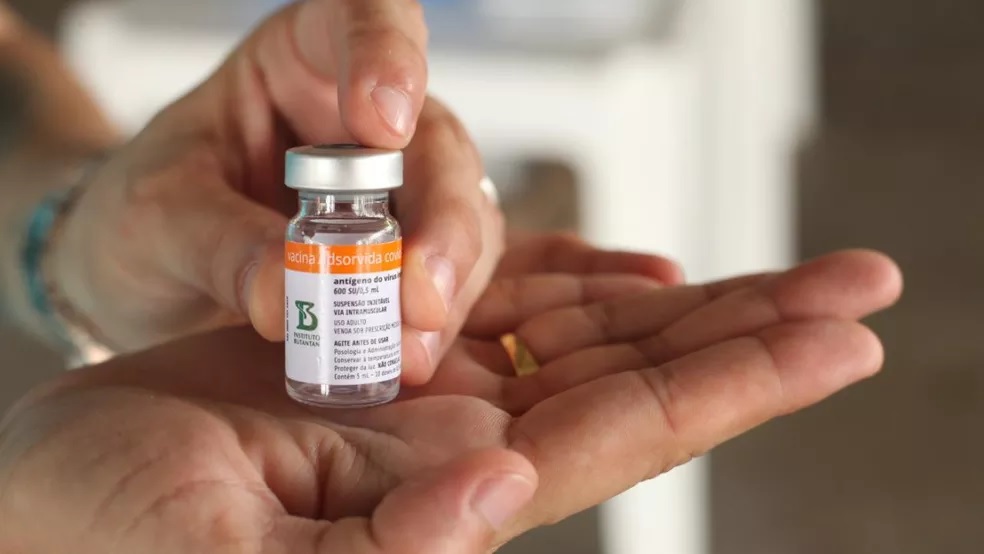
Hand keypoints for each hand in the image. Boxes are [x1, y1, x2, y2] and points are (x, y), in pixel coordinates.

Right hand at [0, 250, 899, 551]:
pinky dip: (576, 283)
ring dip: (688, 300)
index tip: (839, 340)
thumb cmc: (100, 537)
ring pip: (585, 336)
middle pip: (637, 382)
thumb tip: (495, 490)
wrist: (45, 489)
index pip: (622, 439)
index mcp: (440, 508)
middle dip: (751, 333)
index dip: (734, 388)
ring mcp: (423, 400)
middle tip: (861, 279)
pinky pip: (498, 305)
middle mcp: (456, 454)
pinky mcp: (380, 354)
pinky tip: (647, 276)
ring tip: (792, 268)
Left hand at [55, 0, 692, 378]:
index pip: (365, 23)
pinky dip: (538, 299)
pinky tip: (624, 295)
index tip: (384, 113)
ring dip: (452, 289)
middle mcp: (378, 123)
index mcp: (308, 62)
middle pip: (439, 150)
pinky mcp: (429, 263)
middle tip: (416, 295)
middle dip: (438, 224)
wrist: (153, 280)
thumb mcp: (157, 221)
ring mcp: (414, 195)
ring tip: (415, 356)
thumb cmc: (149, 218)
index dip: (386, 54)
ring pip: (469, 226)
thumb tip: (286, 293)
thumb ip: (220, 246)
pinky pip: (489, 275)